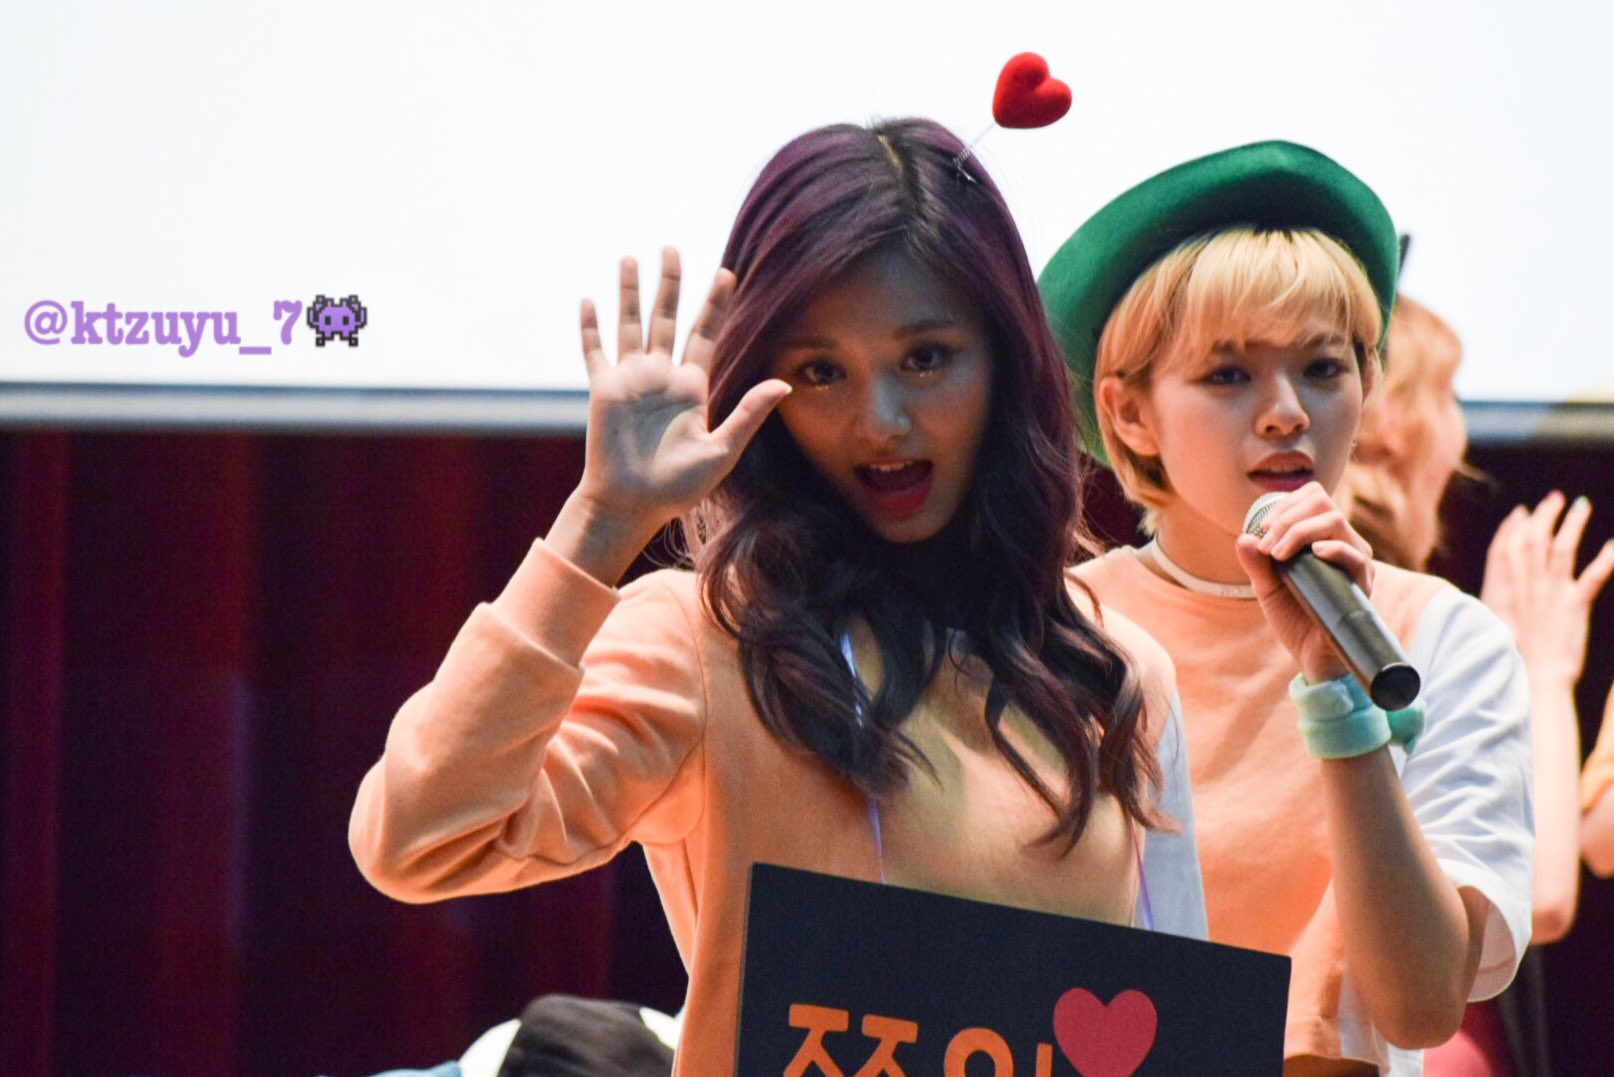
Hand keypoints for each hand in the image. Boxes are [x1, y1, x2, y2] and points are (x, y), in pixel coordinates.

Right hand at [574, 248, 789, 530]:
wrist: (632, 507)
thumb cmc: (677, 489)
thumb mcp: (721, 450)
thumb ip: (748, 415)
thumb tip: (784, 384)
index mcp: (691, 388)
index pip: (705, 334)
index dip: (714, 304)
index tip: (726, 272)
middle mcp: (661, 377)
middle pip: (667, 318)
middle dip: (670, 283)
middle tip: (672, 247)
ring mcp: (631, 381)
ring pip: (630, 324)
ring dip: (629, 293)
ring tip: (631, 259)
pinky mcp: (603, 390)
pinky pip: (595, 351)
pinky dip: (591, 327)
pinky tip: (589, 300)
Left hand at [1234, 482, 1375, 683]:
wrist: (1311, 657)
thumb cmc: (1294, 618)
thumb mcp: (1266, 588)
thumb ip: (1256, 563)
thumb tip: (1243, 538)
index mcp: (1322, 538)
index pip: (1313, 498)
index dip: (1285, 504)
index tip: (1261, 528)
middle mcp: (1343, 544)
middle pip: (1322, 503)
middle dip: (1286, 518)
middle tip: (1267, 546)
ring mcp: (1356, 562)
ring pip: (1335, 522)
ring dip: (1298, 531)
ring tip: (1278, 555)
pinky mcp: (1363, 584)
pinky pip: (1356, 556)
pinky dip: (1335, 549)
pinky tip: (1315, 553)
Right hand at [1480, 491, 1613, 687]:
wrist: (1533, 679)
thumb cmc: (1515, 662)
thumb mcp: (1500, 628)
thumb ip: (1506, 606)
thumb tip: (1509, 594)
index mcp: (1507, 592)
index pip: (1506, 549)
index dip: (1513, 528)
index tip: (1523, 512)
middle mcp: (1528, 587)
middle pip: (1534, 541)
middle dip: (1544, 517)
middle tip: (1555, 499)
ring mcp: (1550, 594)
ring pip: (1561, 549)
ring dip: (1572, 525)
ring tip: (1582, 506)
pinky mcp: (1574, 605)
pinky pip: (1593, 576)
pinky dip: (1606, 559)